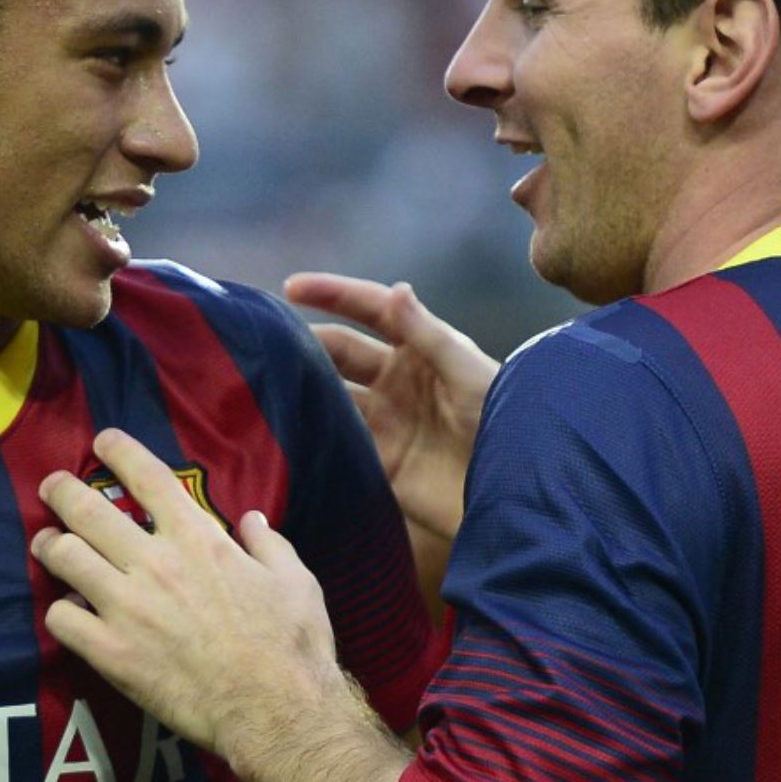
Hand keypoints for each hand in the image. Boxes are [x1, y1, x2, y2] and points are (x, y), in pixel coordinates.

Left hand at [31, 430, 342, 762]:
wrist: (275, 712)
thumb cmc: (292, 644)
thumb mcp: (295, 580)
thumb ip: (268, 543)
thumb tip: (251, 519)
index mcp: (199, 539)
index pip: (148, 478)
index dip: (119, 451)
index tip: (103, 440)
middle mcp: (155, 563)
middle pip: (87, 510)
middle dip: (61, 491)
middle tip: (51, 486)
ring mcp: (127, 608)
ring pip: (65, 557)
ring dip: (50, 545)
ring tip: (46, 543)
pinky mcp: (112, 653)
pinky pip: (63, 618)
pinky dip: (62, 609)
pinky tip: (69, 609)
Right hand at [283, 274, 495, 541]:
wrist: (521, 493)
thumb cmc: (507, 423)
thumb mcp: (469, 374)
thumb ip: (428, 335)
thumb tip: (394, 289)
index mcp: (420, 349)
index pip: (369, 310)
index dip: (332, 294)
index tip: (291, 287)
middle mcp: (396, 380)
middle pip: (339, 352)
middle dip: (304, 343)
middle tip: (263, 344)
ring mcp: (384, 422)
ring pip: (329, 397)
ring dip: (300, 390)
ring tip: (259, 383)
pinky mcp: (378, 464)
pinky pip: (335, 445)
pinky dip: (309, 438)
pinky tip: (279, 433)